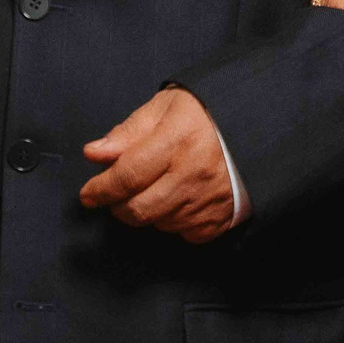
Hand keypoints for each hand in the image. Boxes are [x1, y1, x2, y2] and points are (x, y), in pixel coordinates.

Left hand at [80, 88, 236, 243]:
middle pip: (139, 209)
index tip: (88, 194)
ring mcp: (210, 199)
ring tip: (155, 188)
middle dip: (117, 206)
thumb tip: (94, 154)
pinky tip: (177, 200)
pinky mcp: (222, 217)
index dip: (101, 189)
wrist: (255, 127)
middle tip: (117, 193)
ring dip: (146, 212)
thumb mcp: (164, 108)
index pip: (127, 175)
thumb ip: (127, 133)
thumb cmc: (204, 115)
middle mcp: (195, 173)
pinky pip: (184, 234)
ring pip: (158, 224)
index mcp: (178, 140)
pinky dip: (173, 222)